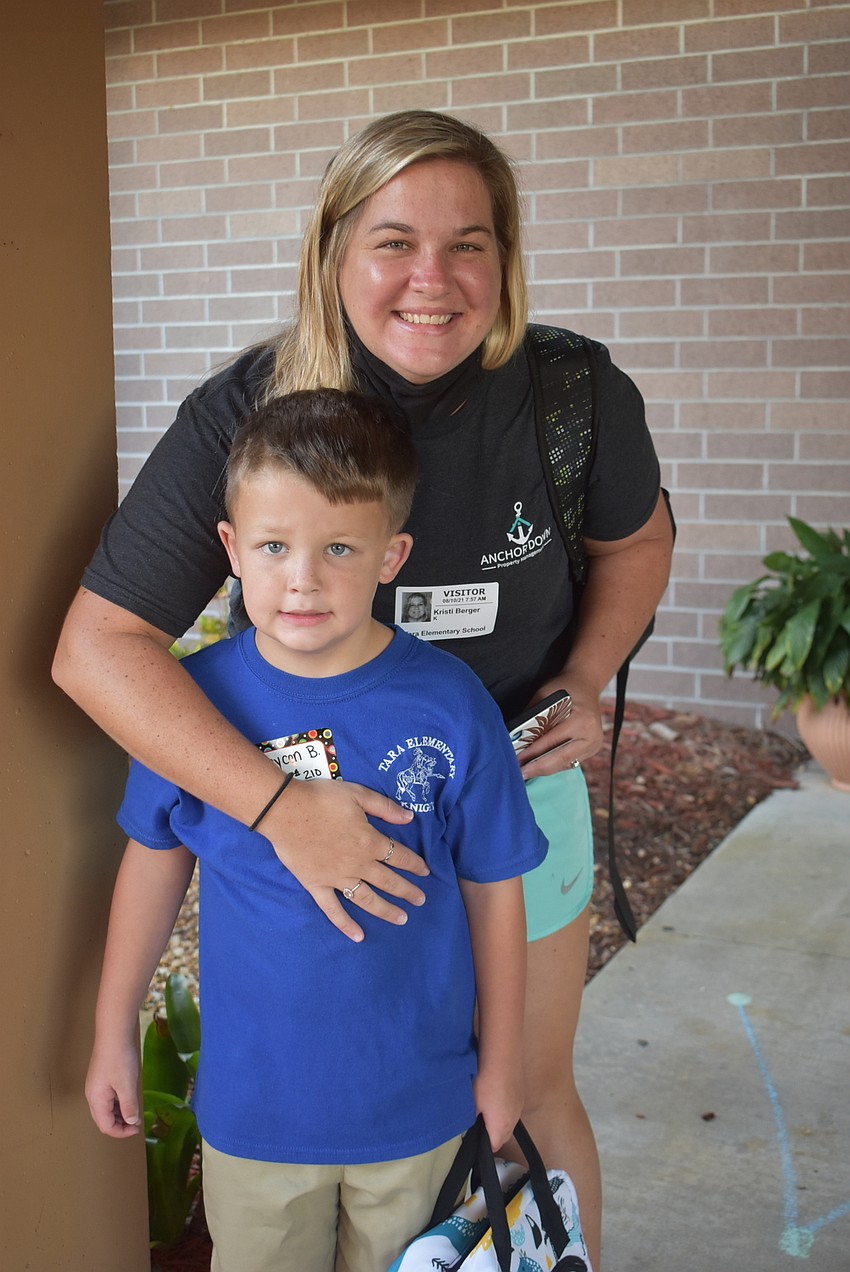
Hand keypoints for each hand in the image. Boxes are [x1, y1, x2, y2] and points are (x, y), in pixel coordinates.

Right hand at [86, 1038, 141, 1138]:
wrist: (113, 1035)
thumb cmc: (120, 1060)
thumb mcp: (127, 1086)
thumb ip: (129, 1106)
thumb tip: (131, 1122)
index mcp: (96, 1100)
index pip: (106, 1126)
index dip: (121, 1132)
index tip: (137, 1129)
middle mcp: (92, 1096)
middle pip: (103, 1120)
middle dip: (120, 1125)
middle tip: (136, 1123)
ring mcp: (95, 1087)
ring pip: (106, 1109)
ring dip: (119, 1114)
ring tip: (135, 1112)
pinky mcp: (101, 1079)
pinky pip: (108, 1098)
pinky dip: (118, 1104)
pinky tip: (129, 1099)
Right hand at [262, 779, 428, 941]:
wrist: (285, 810)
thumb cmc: (322, 798)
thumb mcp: (358, 795)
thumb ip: (385, 807)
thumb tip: (409, 817)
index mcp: (369, 841)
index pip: (399, 856)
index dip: (414, 864)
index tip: (425, 871)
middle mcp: (357, 864)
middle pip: (388, 881)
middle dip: (407, 891)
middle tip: (421, 900)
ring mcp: (337, 878)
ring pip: (367, 899)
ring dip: (386, 911)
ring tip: (402, 919)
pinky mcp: (316, 885)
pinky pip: (333, 909)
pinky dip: (345, 924)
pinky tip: (358, 936)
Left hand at [474, 1063, 523, 1153]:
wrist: (502, 1059)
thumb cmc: (485, 1082)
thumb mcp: (472, 1104)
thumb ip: (472, 1120)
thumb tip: (472, 1126)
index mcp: (501, 1127)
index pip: (493, 1147)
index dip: (483, 1145)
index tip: (475, 1138)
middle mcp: (513, 1121)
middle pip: (503, 1137)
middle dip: (492, 1135)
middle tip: (479, 1124)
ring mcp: (519, 1108)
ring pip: (509, 1123)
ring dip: (499, 1122)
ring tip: (487, 1110)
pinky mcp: (521, 1096)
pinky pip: (513, 1110)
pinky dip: (505, 1110)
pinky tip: (496, 1097)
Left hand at [517, 672, 603, 779]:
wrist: (586, 684)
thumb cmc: (564, 687)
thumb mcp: (545, 695)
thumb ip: (532, 717)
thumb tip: (515, 739)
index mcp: (582, 721)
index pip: (552, 742)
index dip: (532, 754)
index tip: (516, 762)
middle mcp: (591, 736)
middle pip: (560, 759)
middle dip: (537, 768)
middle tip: (519, 775)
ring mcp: (594, 745)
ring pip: (564, 764)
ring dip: (544, 769)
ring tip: (525, 772)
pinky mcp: (592, 750)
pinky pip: (569, 761)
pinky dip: (553, 764)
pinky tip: (539, 766)